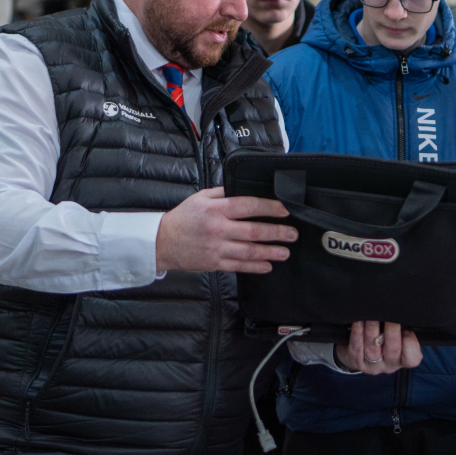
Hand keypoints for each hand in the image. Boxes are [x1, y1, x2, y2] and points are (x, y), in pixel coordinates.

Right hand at [155, 187, 296, 272]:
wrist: (163, 242)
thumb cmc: (183, 218)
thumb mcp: (201, 197)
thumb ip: (222, 193)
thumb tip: (243, 188)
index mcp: (216, 209)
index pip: (249, 206)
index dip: (270, 208)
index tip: (285, 210)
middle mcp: (218, 228)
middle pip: (254, 231)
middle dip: (277, 233)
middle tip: (292, 234)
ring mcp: (217, 248)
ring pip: (249, 251)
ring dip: (270, 252)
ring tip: (285, 252)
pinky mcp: (215, 263)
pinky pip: (239, 266)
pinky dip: (255, 267)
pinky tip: (267, 265)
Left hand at [335, 321, 421, 374]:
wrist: (359, 353)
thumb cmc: (384, 339)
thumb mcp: (397, 336)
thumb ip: (402, 328)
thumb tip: (402, 312)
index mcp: (403, 359)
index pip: (413, 358)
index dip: (411, 343)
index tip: (408, 329)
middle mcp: (389, 365)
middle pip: (393, 349)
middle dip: (391, 330)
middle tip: (390, 314)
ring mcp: (372, 366)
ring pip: (372, 348)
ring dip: (372, 329)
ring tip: (371, 314)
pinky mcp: (356, 361)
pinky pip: (357, 347)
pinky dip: (357, 332)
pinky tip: (358, 321)